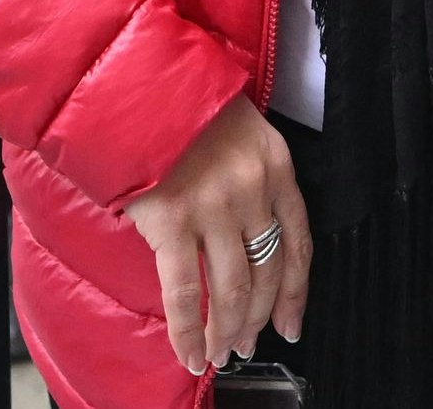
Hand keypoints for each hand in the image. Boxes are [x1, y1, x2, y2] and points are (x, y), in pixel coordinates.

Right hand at [119, 98, 306, 376]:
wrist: (134, 80)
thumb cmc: (178, 101)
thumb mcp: (235, 128)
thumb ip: (248, 177)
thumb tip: (241, 238)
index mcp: (276, 164)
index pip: (298, 243)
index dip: (295, 293)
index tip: (290, 324)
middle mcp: (253, 188)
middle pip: (267, 272)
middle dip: (257, 319)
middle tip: (247, 344)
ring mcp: (214, 206)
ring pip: (232, 289)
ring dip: (227, 332)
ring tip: (220, 353)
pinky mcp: (173, 220)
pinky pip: (185, 292)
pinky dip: (188, 331)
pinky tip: (191, 352)